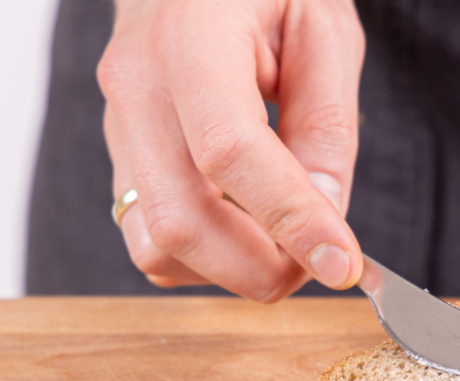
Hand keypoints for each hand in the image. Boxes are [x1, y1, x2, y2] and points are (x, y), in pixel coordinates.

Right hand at [98, 0, 365, 298]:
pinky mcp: (121, 157)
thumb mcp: (324, 31)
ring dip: (231, 270)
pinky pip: (150, 238)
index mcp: (190, 38)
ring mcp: (118, 127)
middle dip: (261, 269)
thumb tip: (325, 218)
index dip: (289, 220)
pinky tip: (248, 225)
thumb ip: (327, 125)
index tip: (342, 264)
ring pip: (156, 246)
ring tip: (286, 242)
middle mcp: (137, 87)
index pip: (229, 152)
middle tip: (322, 263)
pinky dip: (206, 257)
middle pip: (180, 222)